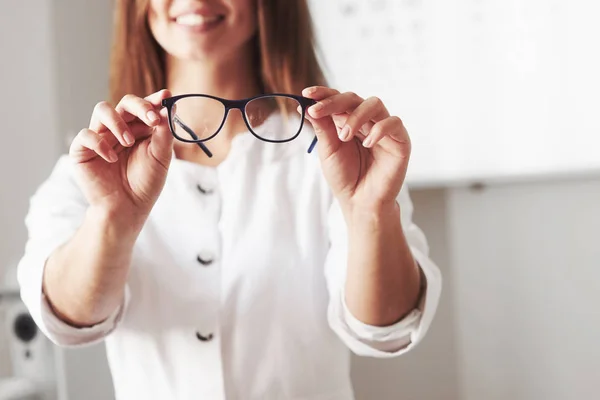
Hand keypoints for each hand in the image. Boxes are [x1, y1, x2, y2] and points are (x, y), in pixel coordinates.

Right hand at [70, 89, 173, 222]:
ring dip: (118, 122)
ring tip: (129, 142)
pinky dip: (100, 144)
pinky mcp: (82, 150)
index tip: (166, 96)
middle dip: (140, 106)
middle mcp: (119, 129)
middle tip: (152, 119)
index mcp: (139, 129)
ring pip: (102, 109)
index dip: (153, 99)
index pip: (144, 106)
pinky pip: (86, 135)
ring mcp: (100, 137)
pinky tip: (111, 159)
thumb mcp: (161, 158)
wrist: (127, 209)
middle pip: (124, 103)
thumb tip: (168, 108)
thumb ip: (164, 134)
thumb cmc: (145, 184)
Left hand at [302, 86, 409, 212]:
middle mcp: (366, 121)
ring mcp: (384, 129)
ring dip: (356, 116)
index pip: (337, 99)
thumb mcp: (328, 150)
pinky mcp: (400, 141)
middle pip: (353, 98)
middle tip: (317, 111)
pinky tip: (367, 144)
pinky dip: (380, 129)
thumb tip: (306, 105)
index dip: (323, 93)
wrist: (360, 202)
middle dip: (334, 102)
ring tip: (344, 136)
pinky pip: (394, 123)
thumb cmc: (344, 177)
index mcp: (347, 121)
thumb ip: (321, 127)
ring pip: (374, 104)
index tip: (306, 94)